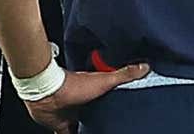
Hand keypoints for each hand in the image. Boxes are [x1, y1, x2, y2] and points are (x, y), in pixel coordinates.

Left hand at [24, 63, 149, 132]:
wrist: (48, 94)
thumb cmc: (74, 85)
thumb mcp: (104, 80)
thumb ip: (123, 75)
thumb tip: (145, 66)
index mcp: (95, 95)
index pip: (109, 104)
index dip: (116, 110)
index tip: (124, 115)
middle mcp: (84, 106)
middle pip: (97, 118)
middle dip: (103, 123)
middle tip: (114, 129)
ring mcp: (73, 117)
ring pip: (85, 128)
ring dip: (90, 131)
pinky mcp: (63, 127)